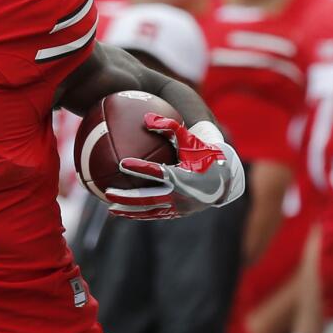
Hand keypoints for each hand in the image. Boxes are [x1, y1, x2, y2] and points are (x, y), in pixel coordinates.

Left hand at [105, 115, 244, 219]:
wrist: (225, 180)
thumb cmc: (204, 155)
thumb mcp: (190, 140)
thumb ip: (170, 127)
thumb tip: (147, 118)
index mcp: (184, 176)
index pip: (159, 172)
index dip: (140, 168)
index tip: (122, 163)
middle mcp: (181, 194)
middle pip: (149, 198)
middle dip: (127, 197)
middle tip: (108, 192)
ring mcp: (179, 207)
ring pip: (150, 211)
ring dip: (129, 210)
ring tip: (111, 208)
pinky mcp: (178, 214)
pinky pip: (155, 215)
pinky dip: (139, 215)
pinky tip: (124, 212)